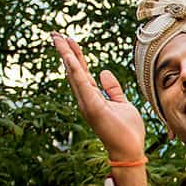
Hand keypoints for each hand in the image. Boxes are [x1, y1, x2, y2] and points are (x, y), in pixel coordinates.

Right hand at [53, 32, 146, 161]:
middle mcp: (86, 99)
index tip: (69, 40)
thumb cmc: (126, 131)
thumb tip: (104, 72)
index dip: (75, 55)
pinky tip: (70, 57)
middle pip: (73, 71)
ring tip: (58, 39)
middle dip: (65, 52)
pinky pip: (83, 85)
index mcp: (92, 97)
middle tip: (55, 34)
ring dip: (66, 56)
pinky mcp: (93, 107)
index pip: (81, 72)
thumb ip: (113, 89)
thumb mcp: (122, 104)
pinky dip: (75, 71)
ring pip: (74, 74)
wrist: (129, 151)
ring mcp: (87, 103)